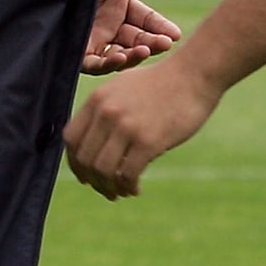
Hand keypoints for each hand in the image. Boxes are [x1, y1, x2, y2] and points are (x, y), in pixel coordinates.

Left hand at [64, 54, 220, 198]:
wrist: (195, 74)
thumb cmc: (163, 82)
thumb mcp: (125, 87)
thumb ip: (106, 109)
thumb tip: (95, 140)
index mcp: (98, 99)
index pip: (71, 139)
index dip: (75, 162)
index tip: (86, 175)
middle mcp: (107, 113)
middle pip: (85, 159)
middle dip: (93, 181)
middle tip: (106, 190)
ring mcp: (127, 127)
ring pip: (103, 170)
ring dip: (109, 187)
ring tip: (122, 191)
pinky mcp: (148, 140)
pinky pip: (127, 174)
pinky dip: (128, 186)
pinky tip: (136, 188)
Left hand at [82, 0, 180, 75]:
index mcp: (117, 5)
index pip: (146, 20)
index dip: (161, 27)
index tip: (175, 35)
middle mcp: (107, 25)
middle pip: (137, 39)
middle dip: (153, 43)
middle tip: (166, 44)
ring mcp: (92, 40)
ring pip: (120, 54)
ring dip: (136, 55)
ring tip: (147, 50)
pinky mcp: (75, 52)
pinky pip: (95, 63)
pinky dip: (110, 63)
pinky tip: (123, 58)